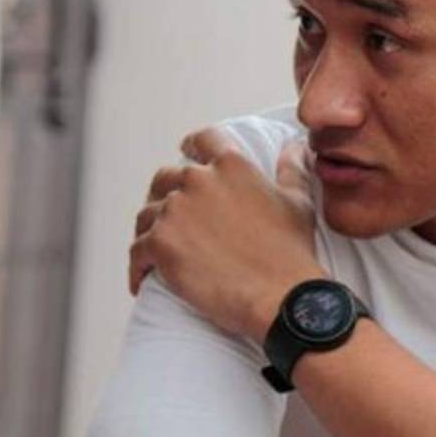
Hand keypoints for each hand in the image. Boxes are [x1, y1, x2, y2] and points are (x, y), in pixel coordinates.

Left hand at [129, 126, 325, 342]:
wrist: (279, 296)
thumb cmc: (290, 251)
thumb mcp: (298, 202)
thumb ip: (291, 170)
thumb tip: (295, 148)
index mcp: (231, 166)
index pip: (202, 140)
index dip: (191, 146)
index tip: (185, 152)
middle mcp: (198, 180)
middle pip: (166, 178)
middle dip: (166, 194)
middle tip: (174, 217)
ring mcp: (175, 211)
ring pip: (147, 215)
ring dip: (151, 230)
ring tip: (158, 252)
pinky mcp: (159, 244)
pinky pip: (137, 251)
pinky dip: (139, 266)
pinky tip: (144, 280)